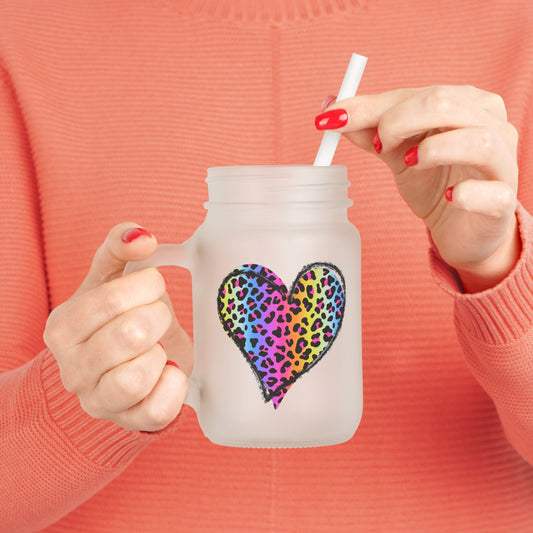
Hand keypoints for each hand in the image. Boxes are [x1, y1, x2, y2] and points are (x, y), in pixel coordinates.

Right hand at [44, 223, 190, 431]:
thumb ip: (119, 248)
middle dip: (158, 317)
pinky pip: (158, 410)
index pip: (111, 299)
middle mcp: (72, 368)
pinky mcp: (129, 421)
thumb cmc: (116, 319)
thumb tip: (141, 236)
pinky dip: (174, 385)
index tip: (154, 286)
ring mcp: (98, 400)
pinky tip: (169, 370)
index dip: (147, 286)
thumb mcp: (111, 278)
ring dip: (161, 353)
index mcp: (63, 327)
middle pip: (130, 335)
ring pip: (137, 377)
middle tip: (158, 317)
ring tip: (158, 346)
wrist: (119, 367)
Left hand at [316, 86, 520, 291]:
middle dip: (398, 121)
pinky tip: (450, 198)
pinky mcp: (503, 201)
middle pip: (445, 104)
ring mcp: (503, 162)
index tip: (333, 119)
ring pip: (477, 140)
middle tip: (378, 146)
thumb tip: (332, 110)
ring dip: (432, 150)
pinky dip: (466, 194)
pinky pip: (491, 192)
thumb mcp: (398, 153)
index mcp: (465, 103)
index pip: (416, 94)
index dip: (372, 106)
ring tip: (409, 164)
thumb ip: (370, 131)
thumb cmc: (435, 183)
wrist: (461, 228)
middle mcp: (490, 124)